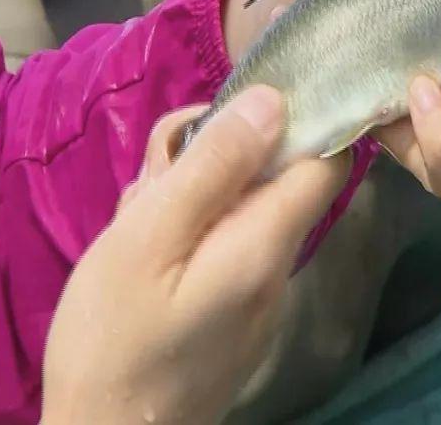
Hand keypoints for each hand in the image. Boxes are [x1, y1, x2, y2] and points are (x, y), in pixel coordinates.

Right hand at [41, 87, 348, 424]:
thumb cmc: (114, 338)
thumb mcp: (148, 236)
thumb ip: (213, 168)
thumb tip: (274, 102)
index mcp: (268, 243)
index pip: (326, 162)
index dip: (293, 124)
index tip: (233, 110)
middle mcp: (278, 269)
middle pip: (274, 183)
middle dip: (217, 162)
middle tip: (153, 176)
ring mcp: (256, 298)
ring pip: (240, 213)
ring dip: (190, 199)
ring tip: (135, 217)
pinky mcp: (231, 318)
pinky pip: (222, 252)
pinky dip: (186, 238)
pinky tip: (139, 255)